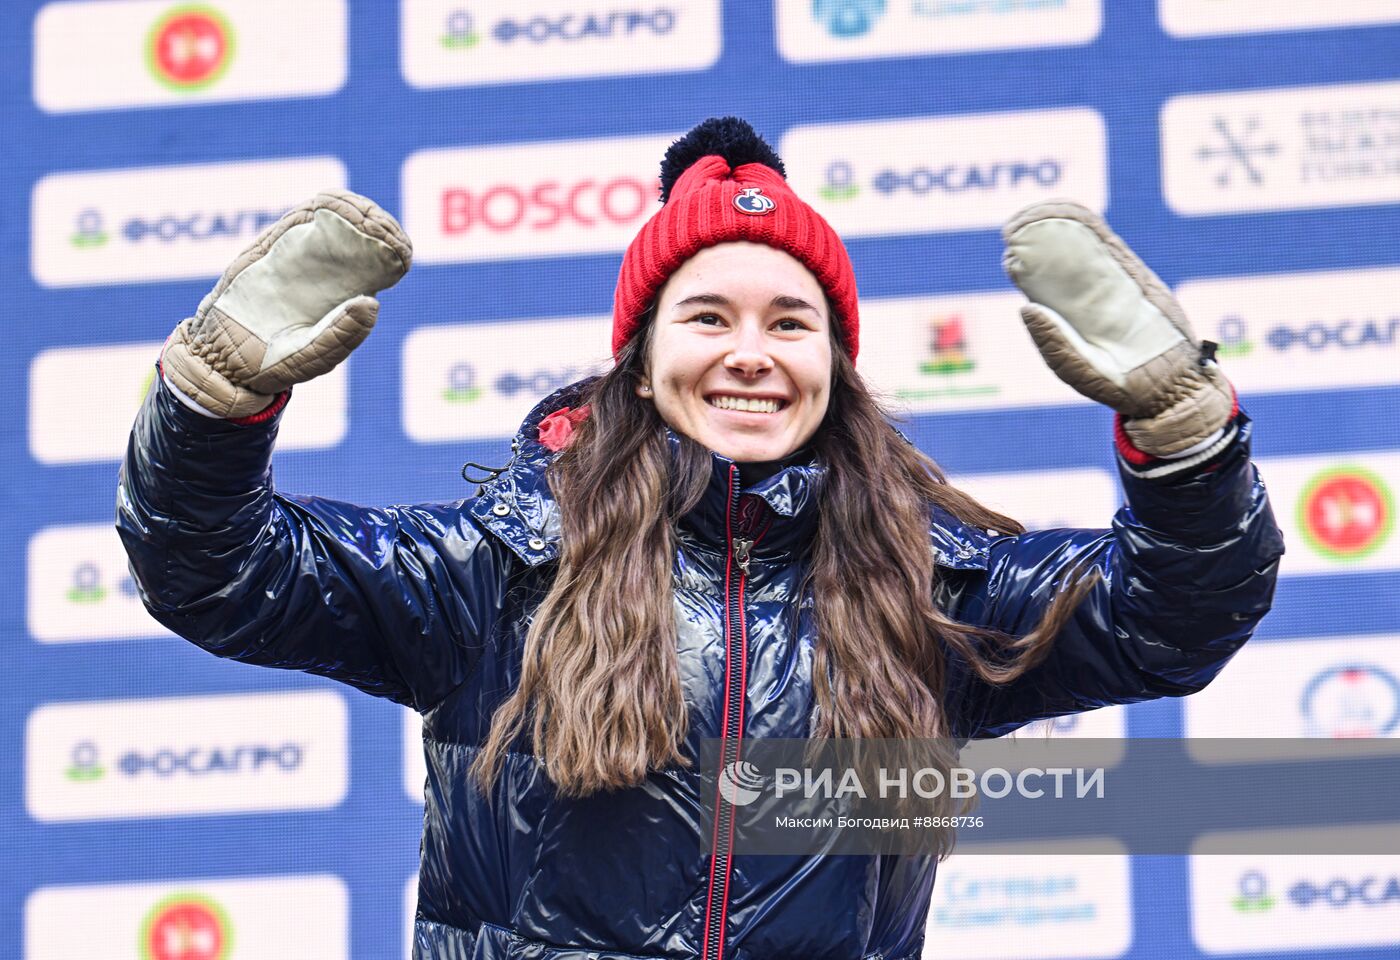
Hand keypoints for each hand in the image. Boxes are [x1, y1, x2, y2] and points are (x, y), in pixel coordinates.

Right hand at [162, 190, 411, 417]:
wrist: (222, 359)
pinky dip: (314, 209)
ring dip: (350, 209)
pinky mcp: (268, 249)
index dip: (391, 252)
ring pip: (330, 222)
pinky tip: (329, 204)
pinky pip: (296, 221)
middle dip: (375, 224)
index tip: (400, 249)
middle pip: (359, 238)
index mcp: (344, 299)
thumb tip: (374, 302)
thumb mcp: (313, 357)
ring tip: (362, 212)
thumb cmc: (274, 364)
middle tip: (382, 224)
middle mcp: (325, 275)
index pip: (377, 266)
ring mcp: (297, 258)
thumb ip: (342, 336)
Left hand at [1001, 200, 1232, 457]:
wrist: (1168, 389)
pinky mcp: (1140, 283)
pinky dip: (1098, 235)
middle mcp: (1091, 301)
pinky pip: (1116, 253)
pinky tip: (1082, 217)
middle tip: (1021, 220)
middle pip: (1063, 263)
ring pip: (1088, 252)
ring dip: (1068, 230)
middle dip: (1043, 239)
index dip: (1028, 265)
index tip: (1011, 242)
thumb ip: (1053, 343)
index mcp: (1070, 321)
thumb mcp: (1076, 369)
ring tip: (1045, 210)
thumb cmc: (1118, 385)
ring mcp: (1116, 288)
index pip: (1044, 286)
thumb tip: (1025, 307)